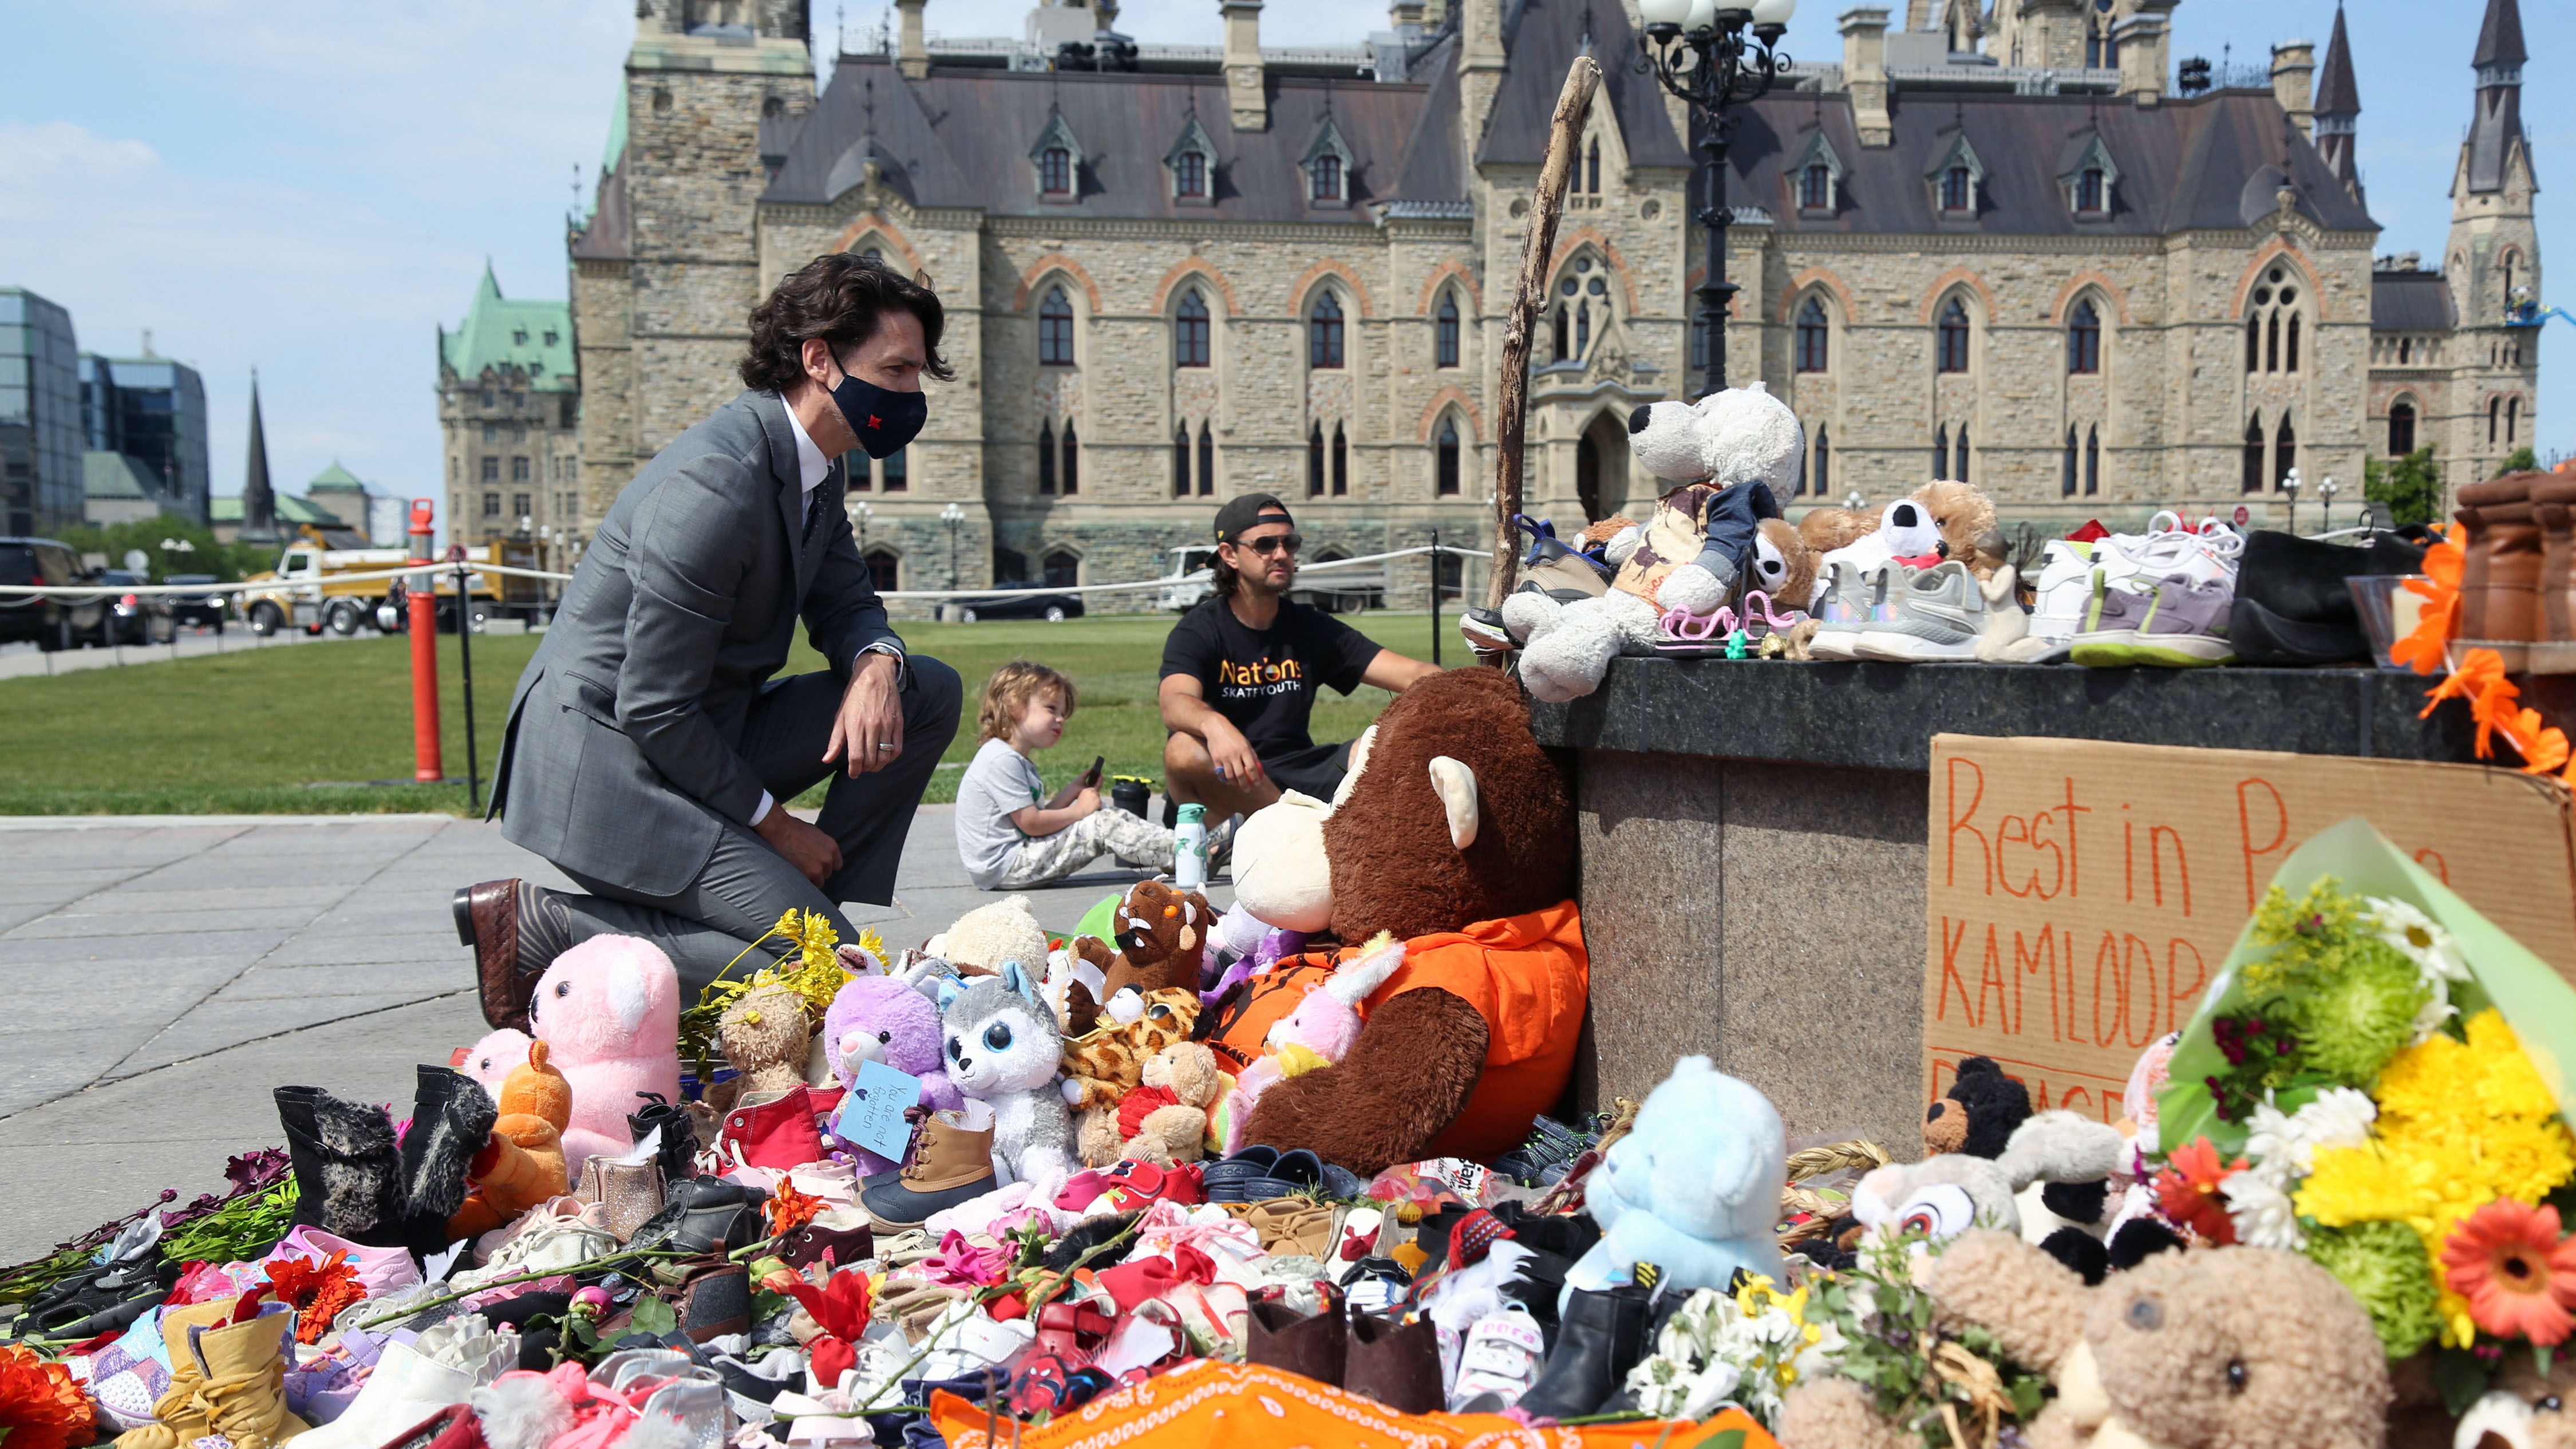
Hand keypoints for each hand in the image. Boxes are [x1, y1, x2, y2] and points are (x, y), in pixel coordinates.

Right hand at [756, 806, 843, 886]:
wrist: (779, 830)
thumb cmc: (794, 828)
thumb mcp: (815, 834)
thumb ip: (823, 846)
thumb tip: (823, 853)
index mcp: (832, 847)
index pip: (837, 865)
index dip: (827, 866)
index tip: (820, 866)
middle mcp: (827, 859)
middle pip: (826, 874)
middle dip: (818, 872)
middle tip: (805, 867)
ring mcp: (817, 869)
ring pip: (818, 882)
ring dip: (810, 879)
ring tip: (799, 871)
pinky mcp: (805, 876)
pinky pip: (807, 885)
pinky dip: (801, 881)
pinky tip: (794, 874)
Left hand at [826, 651, 904, 776]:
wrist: (874, 675)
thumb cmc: (854, 696)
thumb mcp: (840, 716)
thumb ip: (835, 740)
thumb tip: (826, 760)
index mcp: (855, 724)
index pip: (856, 757)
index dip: (854, 770)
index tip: (853, 773)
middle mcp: (872, 726)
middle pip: (871, 760)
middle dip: (865, 769)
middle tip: (861, 768)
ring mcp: (888, 725)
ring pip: (885, 756)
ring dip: (878, 766)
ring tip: (872, 765)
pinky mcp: (898, 723)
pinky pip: (898, 748)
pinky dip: (891, 757)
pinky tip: (884, 757)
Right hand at [1074, 785, 1100, 816]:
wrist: (1080, 810)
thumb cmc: (1079, 805)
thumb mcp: (1081, 796)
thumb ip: (1087, 794)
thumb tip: (1093, 795)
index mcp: (1087, 790)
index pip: (1093, 789)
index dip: (1093, 794)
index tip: (1092, 798)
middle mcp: (1092, 791)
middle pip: (1097, 793)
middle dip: (1096, 797)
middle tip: (1092, 803)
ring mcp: (1096, 796)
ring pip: (1099, 798)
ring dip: (1097, 802)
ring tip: (1091, 806)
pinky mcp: (1099, 801)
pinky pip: (1100, 803)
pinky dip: (1098, 806)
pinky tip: (1093, 808)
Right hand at [1203, 719, 1263, 789]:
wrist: (1216, 728)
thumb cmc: (1233, 735)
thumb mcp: (1245, 741)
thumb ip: (1251, 754)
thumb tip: (1258, 766)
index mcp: (1244, 749)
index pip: (1251, 767)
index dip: (1255, 777)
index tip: (1257, 784)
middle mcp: (1234, 754)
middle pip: (1240, 774)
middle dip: (1245, 785)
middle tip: (1247, 790)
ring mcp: (1224, 757)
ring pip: (1230, 776)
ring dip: (1234, 783)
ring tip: (1237, 785)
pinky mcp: (1215, 759)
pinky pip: (1220, 772)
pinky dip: (1224, 778)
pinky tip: (1228, 780)